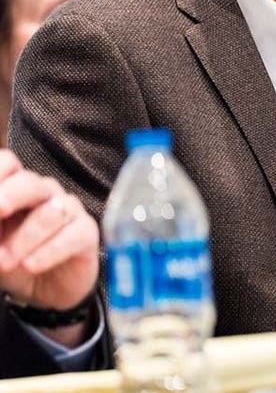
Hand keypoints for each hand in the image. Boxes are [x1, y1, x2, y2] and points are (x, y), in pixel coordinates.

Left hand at [0, 150, 98, 313]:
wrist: (42, 291)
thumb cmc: (12, 260)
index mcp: (15, 189)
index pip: (8, 164)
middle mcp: (43, 194)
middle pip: (30, 182)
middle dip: (10, 196)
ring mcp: (68, 210)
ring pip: (50, 213)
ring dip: (23, 240)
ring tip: (6, 262)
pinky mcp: (86, 232)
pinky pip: (72, 235)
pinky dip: (48, 252)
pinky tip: (31, 265)